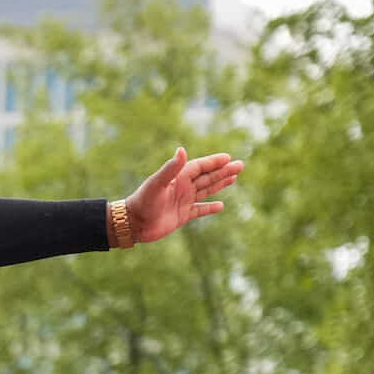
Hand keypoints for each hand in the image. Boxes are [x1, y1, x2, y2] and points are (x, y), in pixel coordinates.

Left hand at [124, 148, 243, 245]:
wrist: (133, 224)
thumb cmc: (143, 202)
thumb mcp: (157, 184)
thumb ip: (170, 168)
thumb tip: (182, 149)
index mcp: (178, 178)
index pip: (200, 166)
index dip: (214, 162)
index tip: (228, 158)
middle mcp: (182, 188)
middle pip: (207, 177)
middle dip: (223, 171)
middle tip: (240, 165)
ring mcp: (183, 201)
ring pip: (206, 190)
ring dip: (220, 184)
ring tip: (234, 177)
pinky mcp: (182, 216)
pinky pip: (200, 210)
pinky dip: (210, 208)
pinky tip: (220, 205)